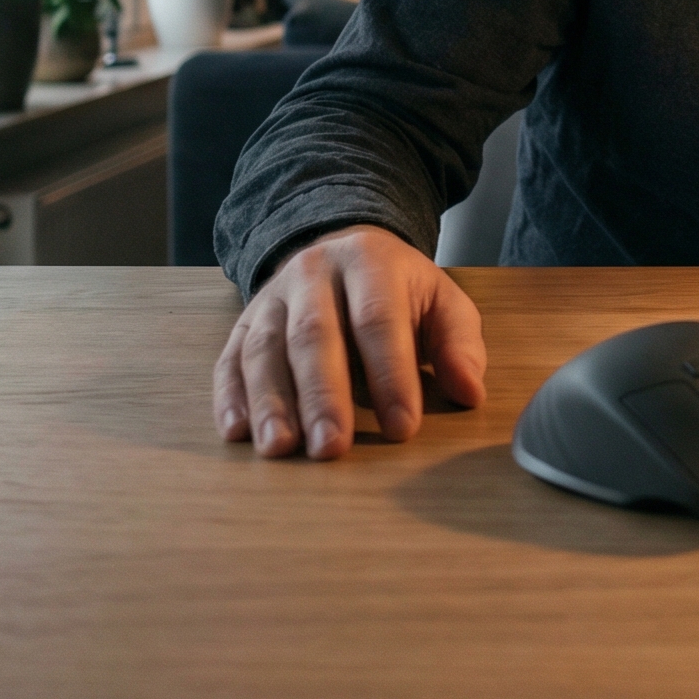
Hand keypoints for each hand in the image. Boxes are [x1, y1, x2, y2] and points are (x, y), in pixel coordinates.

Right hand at [213, 225, 487, 458]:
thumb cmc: (398, 290)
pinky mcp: (243, 322)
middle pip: (314, 334)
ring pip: (265, 348)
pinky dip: (230, 397)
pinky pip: (230, 359)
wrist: (342, 250)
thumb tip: (469, 391)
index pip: (378, 319)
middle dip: (324, 395)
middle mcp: (313, 273)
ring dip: (271, 402)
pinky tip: (237, 432)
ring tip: (280, 448)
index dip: (390, 374)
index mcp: (369, 260)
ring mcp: (272, 297)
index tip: (402, 427)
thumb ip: (459, 343)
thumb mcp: (440, 301)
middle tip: (332, 447)